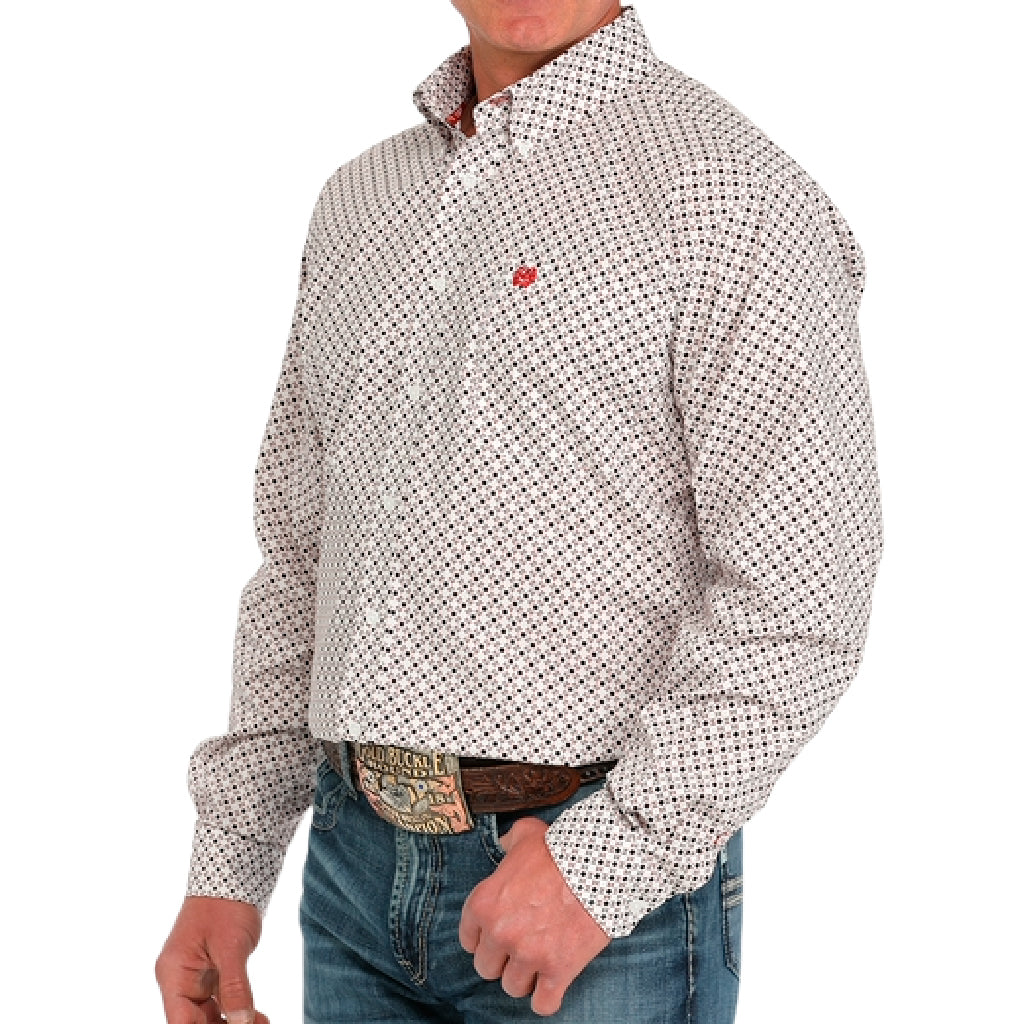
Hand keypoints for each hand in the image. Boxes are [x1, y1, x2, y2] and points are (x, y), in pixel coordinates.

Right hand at [155, 895, 268, 1023]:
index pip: (181, 1021)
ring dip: (234, 1022)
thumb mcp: (232, 946)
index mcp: (174, 974)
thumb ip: (234, 987)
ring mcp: (194, 977)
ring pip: (209, 1015)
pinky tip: (258, 1018)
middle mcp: (179, 980)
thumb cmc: (226, 904)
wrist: (234, 875)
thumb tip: (241, 1023)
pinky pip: (220, 1002)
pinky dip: (238, 1011)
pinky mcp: (210, 973)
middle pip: (194, 1021)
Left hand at [459, 816, 610, 1015]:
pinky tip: (552, 985)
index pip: (468, 939)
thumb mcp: (526, 833)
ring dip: (525, 978)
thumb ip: (508, 840)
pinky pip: (543, 1004)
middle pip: (487, 968)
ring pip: (512, 987)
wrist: (599, 861)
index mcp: (484, 903)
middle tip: (521, 947)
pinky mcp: (558, 970)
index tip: (498, 935)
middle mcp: (501, 933)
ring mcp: (529, 954)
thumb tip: (504, 842)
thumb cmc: (560, 847)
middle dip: (502, 959)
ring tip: (539, 962)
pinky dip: (546, 999)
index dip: (484, 938)